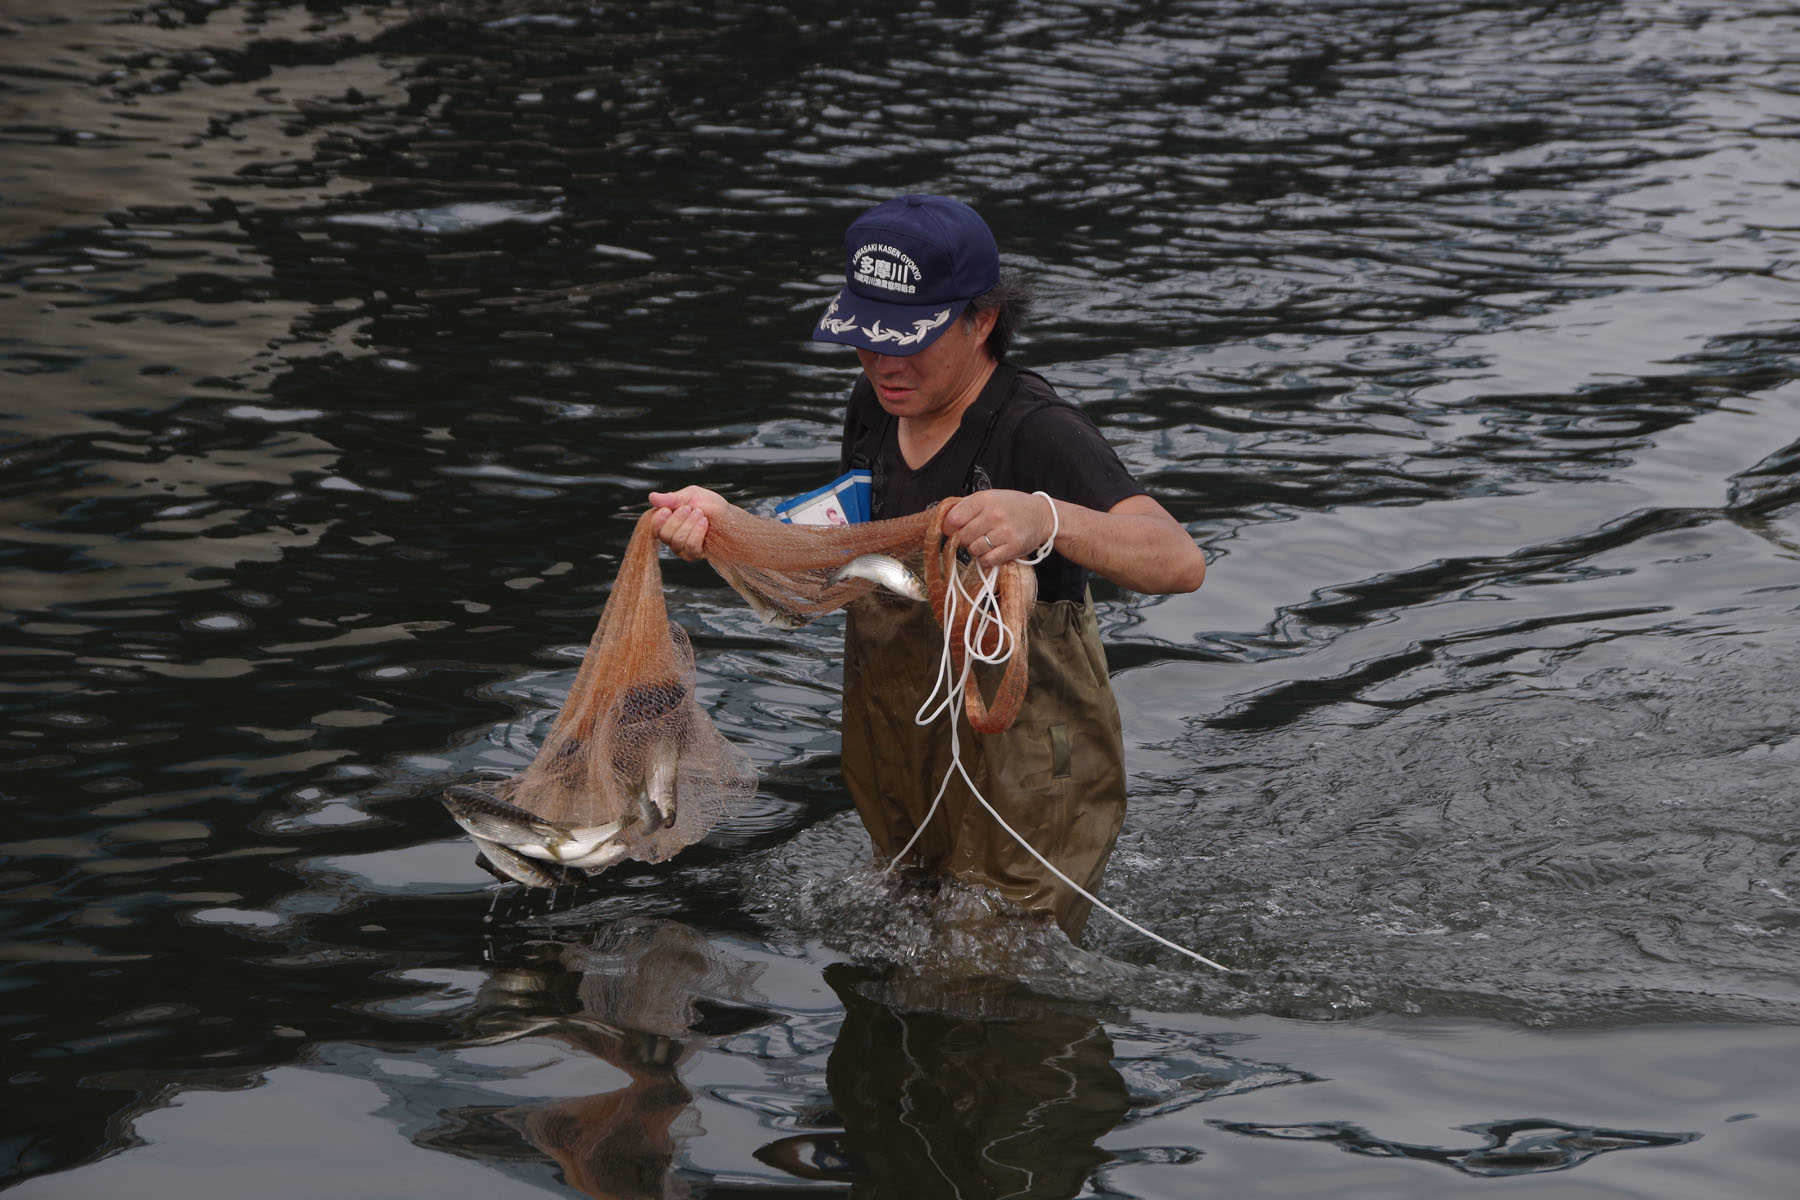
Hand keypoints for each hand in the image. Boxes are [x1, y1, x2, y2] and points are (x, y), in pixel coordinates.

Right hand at [647, 486, 728, 561]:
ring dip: (689, 524)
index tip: (667, 509)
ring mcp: (682, 548)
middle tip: (688, 508)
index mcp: (666, 523)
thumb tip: (652, 497)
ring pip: (677, 541)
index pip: (653, 527)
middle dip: (677, 520)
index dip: (658, 520)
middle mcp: (671, 538)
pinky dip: (697, 532)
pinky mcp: (694, 555)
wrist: (727, 514)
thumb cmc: (709, 505)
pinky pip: (691, 546)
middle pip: (664, 535)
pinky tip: (704, 523)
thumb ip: (672, 498)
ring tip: (700, 513)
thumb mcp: (690, 495)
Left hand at [940, 489, 1056, 568]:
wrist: (1042, 515)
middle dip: (964, 540)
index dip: (949, 528)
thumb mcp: (990, 497)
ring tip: (986, 543)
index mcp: (985, 499)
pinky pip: (987, 560)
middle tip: (974, 537)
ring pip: (974, 550)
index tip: (953, 530)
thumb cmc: (1012, 506)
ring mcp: (1004, 532)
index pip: (954, 518)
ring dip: (976, 550)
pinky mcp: (1013, 547)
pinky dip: (986, 559)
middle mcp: (994, 514)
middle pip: (963, 536)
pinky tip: (992, 551)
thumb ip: (967, 506)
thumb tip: (943, 519)